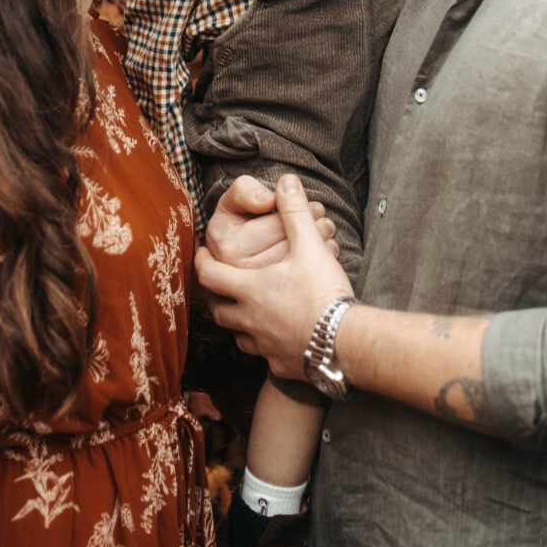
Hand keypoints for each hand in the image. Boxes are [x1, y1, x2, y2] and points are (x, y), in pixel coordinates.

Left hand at [196, 174, 353, 378]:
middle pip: (218, 309)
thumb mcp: (310, 245)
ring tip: (243, 312)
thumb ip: (295, 212)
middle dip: (215, 295)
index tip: (201, 254)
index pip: (209, 275)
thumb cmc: (323, 293)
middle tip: (218, 284)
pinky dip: (262, 345)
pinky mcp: (281, 365)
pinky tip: (274, 339)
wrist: (345, 343)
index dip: (202, 262)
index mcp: (249, 289)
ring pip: (238, 335)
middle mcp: (249, 320)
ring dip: (236, 323)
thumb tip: (285, 181)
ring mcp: (264, 346)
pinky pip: (263, 356)